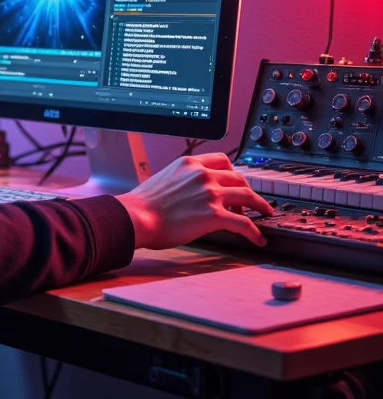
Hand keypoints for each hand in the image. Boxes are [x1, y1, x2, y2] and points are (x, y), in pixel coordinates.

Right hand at [115, 153, 271, 249]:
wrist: (135, 218)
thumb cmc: (142, 205)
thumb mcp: (164, 179)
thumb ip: (182, 180)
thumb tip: (188, 193)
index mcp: (190, 164)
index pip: (223, 160)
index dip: (234, 172)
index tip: (237, 181)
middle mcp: (203, 175)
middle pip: (239, 178)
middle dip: (247, 190)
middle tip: (248, 203)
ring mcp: (210, 194)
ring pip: (247, 196)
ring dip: (259, 206)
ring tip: (263, 214)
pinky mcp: (214, 216)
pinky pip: (243, 223)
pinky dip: (254, 231)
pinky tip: (258, 238)